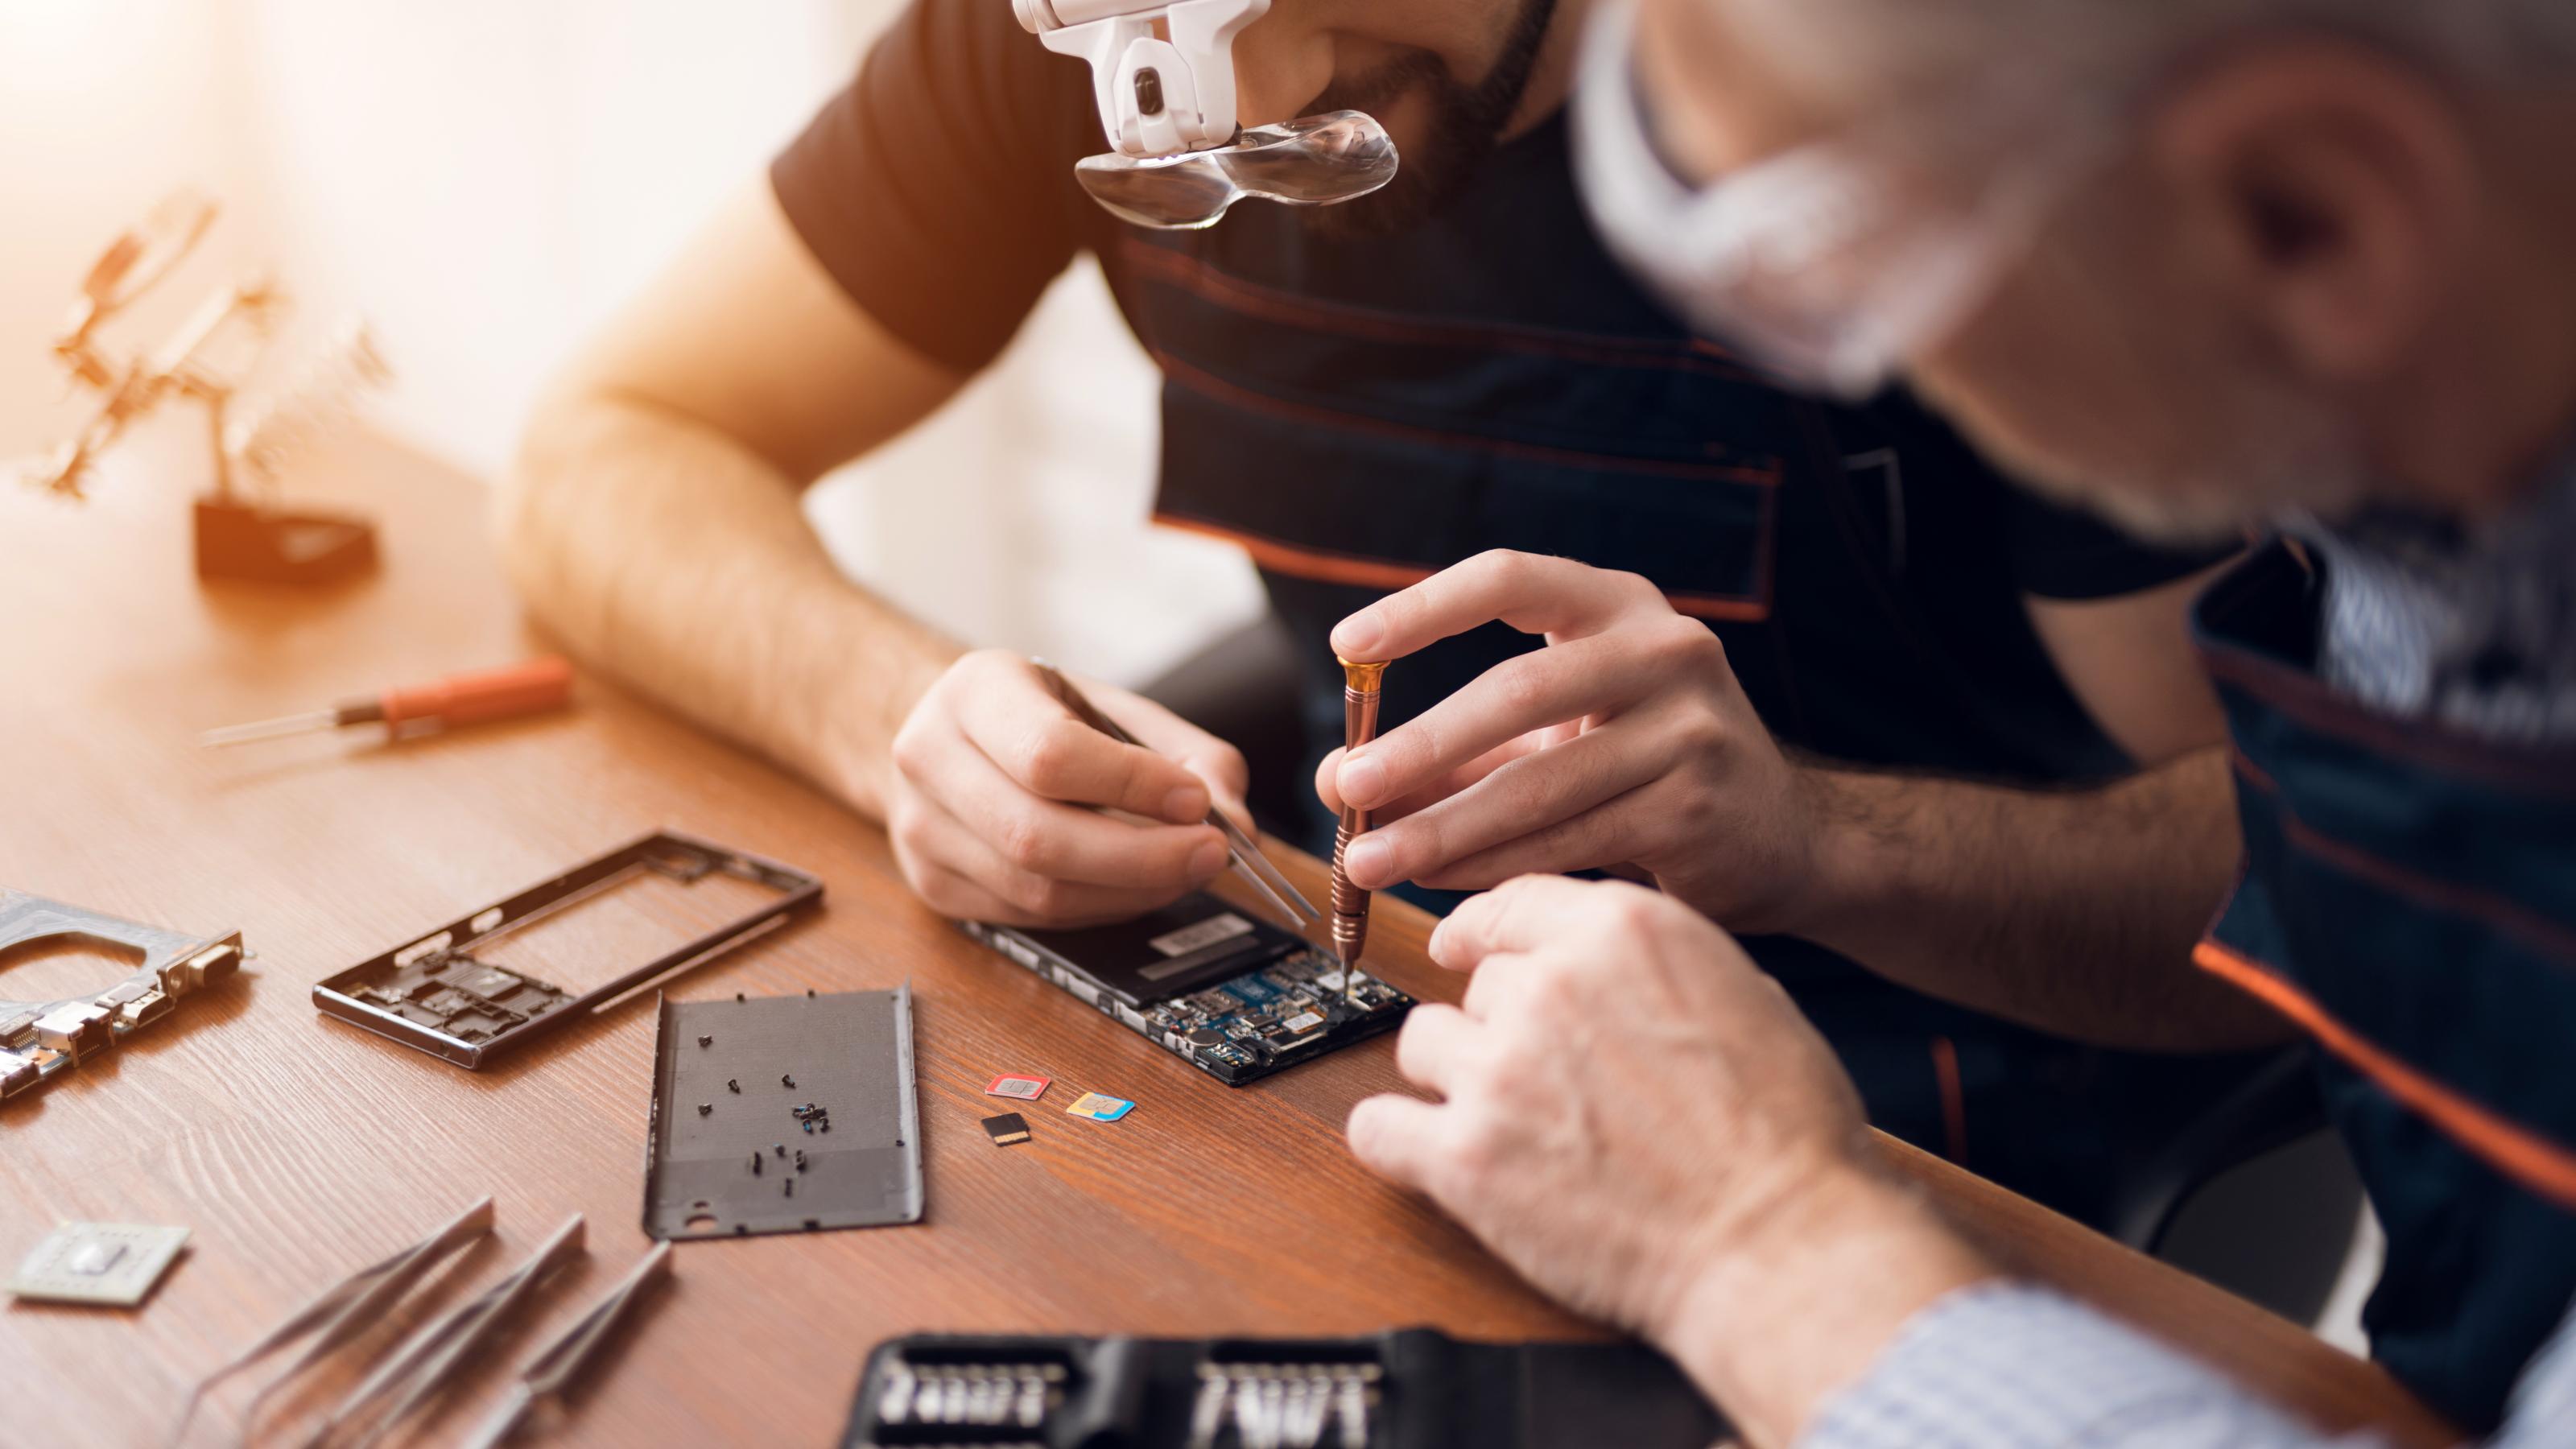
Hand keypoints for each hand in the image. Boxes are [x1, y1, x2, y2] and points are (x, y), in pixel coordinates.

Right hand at [888, 649, 1251, 925]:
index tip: (1196, 802)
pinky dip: (1098, 909)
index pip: (1051, 755)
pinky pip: (1028, 918)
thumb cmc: (1045, 716)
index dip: (1132, 786)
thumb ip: (1188, 755)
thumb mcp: (1115, 708)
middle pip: (1038, 836)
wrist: (956, 735)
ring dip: (1129, 892)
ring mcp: (920, 828)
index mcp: (974, 690)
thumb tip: (1238, 825)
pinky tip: (1136, 887)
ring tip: (1183, 871)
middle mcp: (929, 757)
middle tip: (1210, 854)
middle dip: (1142, 857)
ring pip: (1035, 890)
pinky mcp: (932, 884)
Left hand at [1318, 550, 1821, 933]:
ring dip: (1444, 826)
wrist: (1779, 840)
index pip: (1510, 577)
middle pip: (1517, 689)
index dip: (1424, 606)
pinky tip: (1440, 881)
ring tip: (1371, 860)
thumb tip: (1337, 779)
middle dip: (1420, 745)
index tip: (1347, 645)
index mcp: (1617, 604)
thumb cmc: (1642, 770)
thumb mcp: (1552, 738)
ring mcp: (1690, 726)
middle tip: (1346, 788)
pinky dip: (1493, 865)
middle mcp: (1665, 648)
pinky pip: (1569, 840)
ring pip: (1539, 783)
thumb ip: (1451, 752)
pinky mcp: (1695, 805)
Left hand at [1346, 876, 1991, 1441]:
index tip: (1463, 950)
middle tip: (1547, 1080)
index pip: (1511, 907)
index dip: (1484, 933)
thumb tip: (1610, 969)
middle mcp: (1550, 985)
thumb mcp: (1743, 995)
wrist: (1778, 1243)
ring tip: (1503, 1121)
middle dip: (1502, 1025)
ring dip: (1454, 1075)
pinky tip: (1426, 1153)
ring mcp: (1500, 1070)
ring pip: (1422, 1042)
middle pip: (1478, 983)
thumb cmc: (1785, 1135)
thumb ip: (1656, 966)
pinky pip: (1378, 1127)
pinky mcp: (1465, 1157)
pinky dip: (1396, 1140)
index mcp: (1622, 932)